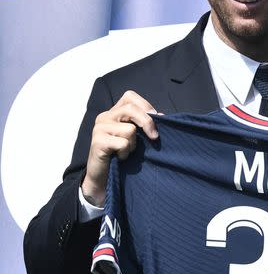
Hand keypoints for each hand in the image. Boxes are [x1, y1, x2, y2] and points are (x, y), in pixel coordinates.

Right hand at [81, 91, 159, 206]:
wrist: (103, 177)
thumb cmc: (121, 154)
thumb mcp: (136, 136)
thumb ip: (145, 123)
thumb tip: (163, 116)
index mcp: (114, 112)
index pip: (130, 96)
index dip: (145, 105)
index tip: (157, 117)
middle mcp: (105, 116)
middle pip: (131, 108)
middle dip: (147, 122)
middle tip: (154, 136)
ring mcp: (99, 128)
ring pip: (130, 129)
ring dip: (133, 144)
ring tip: (126, 151)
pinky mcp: (97, 142)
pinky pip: (123, 143)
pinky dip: (126, 153)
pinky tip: (119, 157)